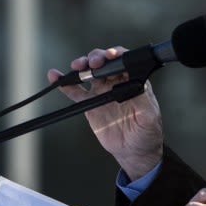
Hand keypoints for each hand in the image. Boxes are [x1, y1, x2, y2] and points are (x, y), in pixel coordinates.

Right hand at [48, 47, 163, 179]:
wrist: (133, 151)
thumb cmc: (146, 133)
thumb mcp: (149, 116)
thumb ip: (143, 99)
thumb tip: (137, 84)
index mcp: (133, 81)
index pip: (124, 61)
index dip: (117, 55)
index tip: (111, 55)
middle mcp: (116, 83)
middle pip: (104, 63)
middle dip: (97, 58)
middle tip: (93, 62)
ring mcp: (102, 92)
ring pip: (89, 73)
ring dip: (82, 66)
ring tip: (76, 66)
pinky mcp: (90, 104)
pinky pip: (75, 91)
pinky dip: (65, 84)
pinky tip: (55, 76)